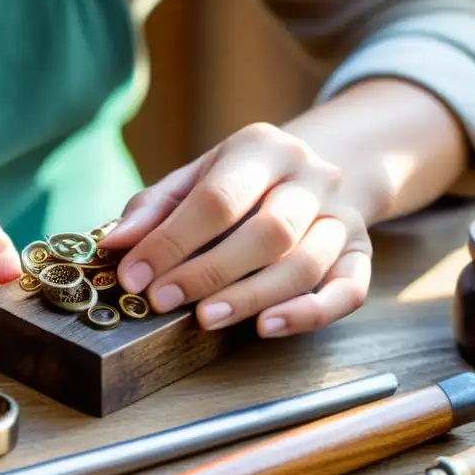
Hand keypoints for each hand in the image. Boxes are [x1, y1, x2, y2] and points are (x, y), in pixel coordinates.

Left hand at [99, 124, 372, 337]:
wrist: (319, 166)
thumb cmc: (240, 181)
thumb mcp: (195, 178)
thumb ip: (154, 210)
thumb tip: (113, 245)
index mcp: (261, 148)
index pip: (217, 198)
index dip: (172, 242)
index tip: (134, 277)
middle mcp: (310, 177)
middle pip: (269, 231)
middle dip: (210, 272)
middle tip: (163, 302)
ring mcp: (340, 216)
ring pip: (306, 264)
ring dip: (252, 297)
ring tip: (206, 320)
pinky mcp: (360, 253)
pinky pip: (348, 290)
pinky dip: (309, 313)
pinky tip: (267, 327)